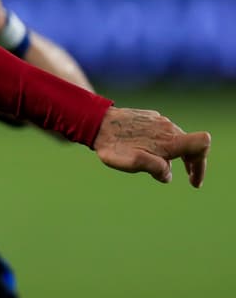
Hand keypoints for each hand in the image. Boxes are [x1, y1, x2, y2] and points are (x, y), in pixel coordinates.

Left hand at [93, 107, 209, 187]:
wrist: (96, 123)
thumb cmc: (114, 146)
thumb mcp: (132, 162)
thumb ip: (154, 168)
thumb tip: (167, 175)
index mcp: (169, 140)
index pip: (202, 144)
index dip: (202, 163)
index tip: (192, 178)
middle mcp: (168, 127)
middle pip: (192, 145)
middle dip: (193, 164)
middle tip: (191, 179)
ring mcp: (159, 120)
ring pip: (177, 139)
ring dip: (177, 155)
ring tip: (165, 167)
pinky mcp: (150, 117)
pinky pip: (164, 133)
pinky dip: (164, 145)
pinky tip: (152, 151)